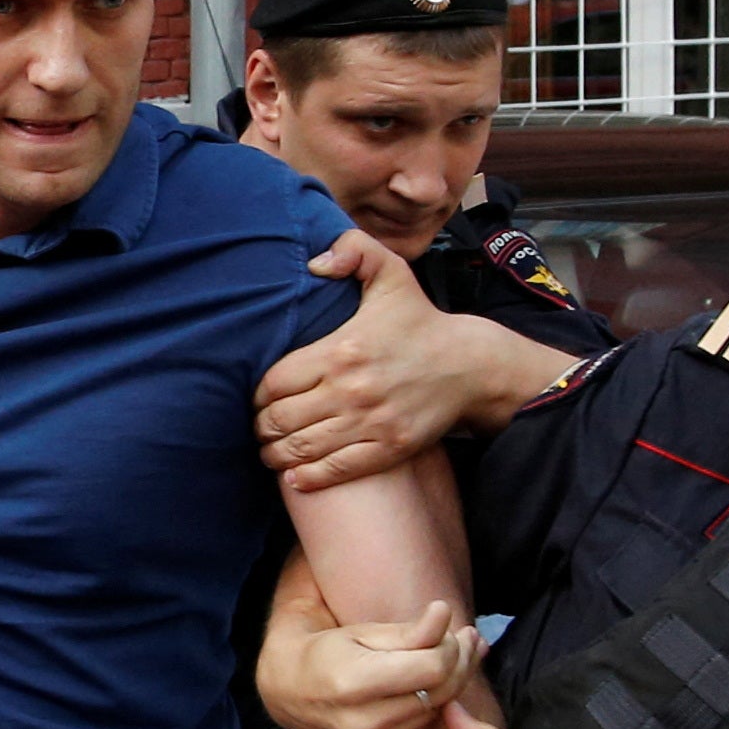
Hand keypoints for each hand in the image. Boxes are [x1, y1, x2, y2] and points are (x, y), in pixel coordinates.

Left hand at [256, 230, 481, 490]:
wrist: (470, 364)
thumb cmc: (421, 320)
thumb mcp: (390, 272)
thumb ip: (351, 250)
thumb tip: (313, 264)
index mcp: (340, 350)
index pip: (275, 382)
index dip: (258, 395)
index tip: (258, 399)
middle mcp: (351, 390)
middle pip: (281, 419)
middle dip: (261, 428)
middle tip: (259, 429)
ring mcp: (370, 423)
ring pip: (303, 449)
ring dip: (276, 455)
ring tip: (270, 453)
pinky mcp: (389, 448)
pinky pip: (338, 470)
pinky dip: (309, 478)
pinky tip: (294, 477)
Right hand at [258, 596, 483, 728]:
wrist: (289, 690)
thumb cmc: (322, 654)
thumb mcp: (361, 633)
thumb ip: (408, 631)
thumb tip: (443, 614)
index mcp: (353, 685)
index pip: (431, 667)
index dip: (450, 644)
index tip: (449, 624)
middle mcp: (361, 723)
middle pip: (440, 691)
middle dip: (459, 660)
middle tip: (465, 637)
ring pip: (437, 711)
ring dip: (451, 682)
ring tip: (450, 654)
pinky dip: (432, 705)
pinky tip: (430, 684)